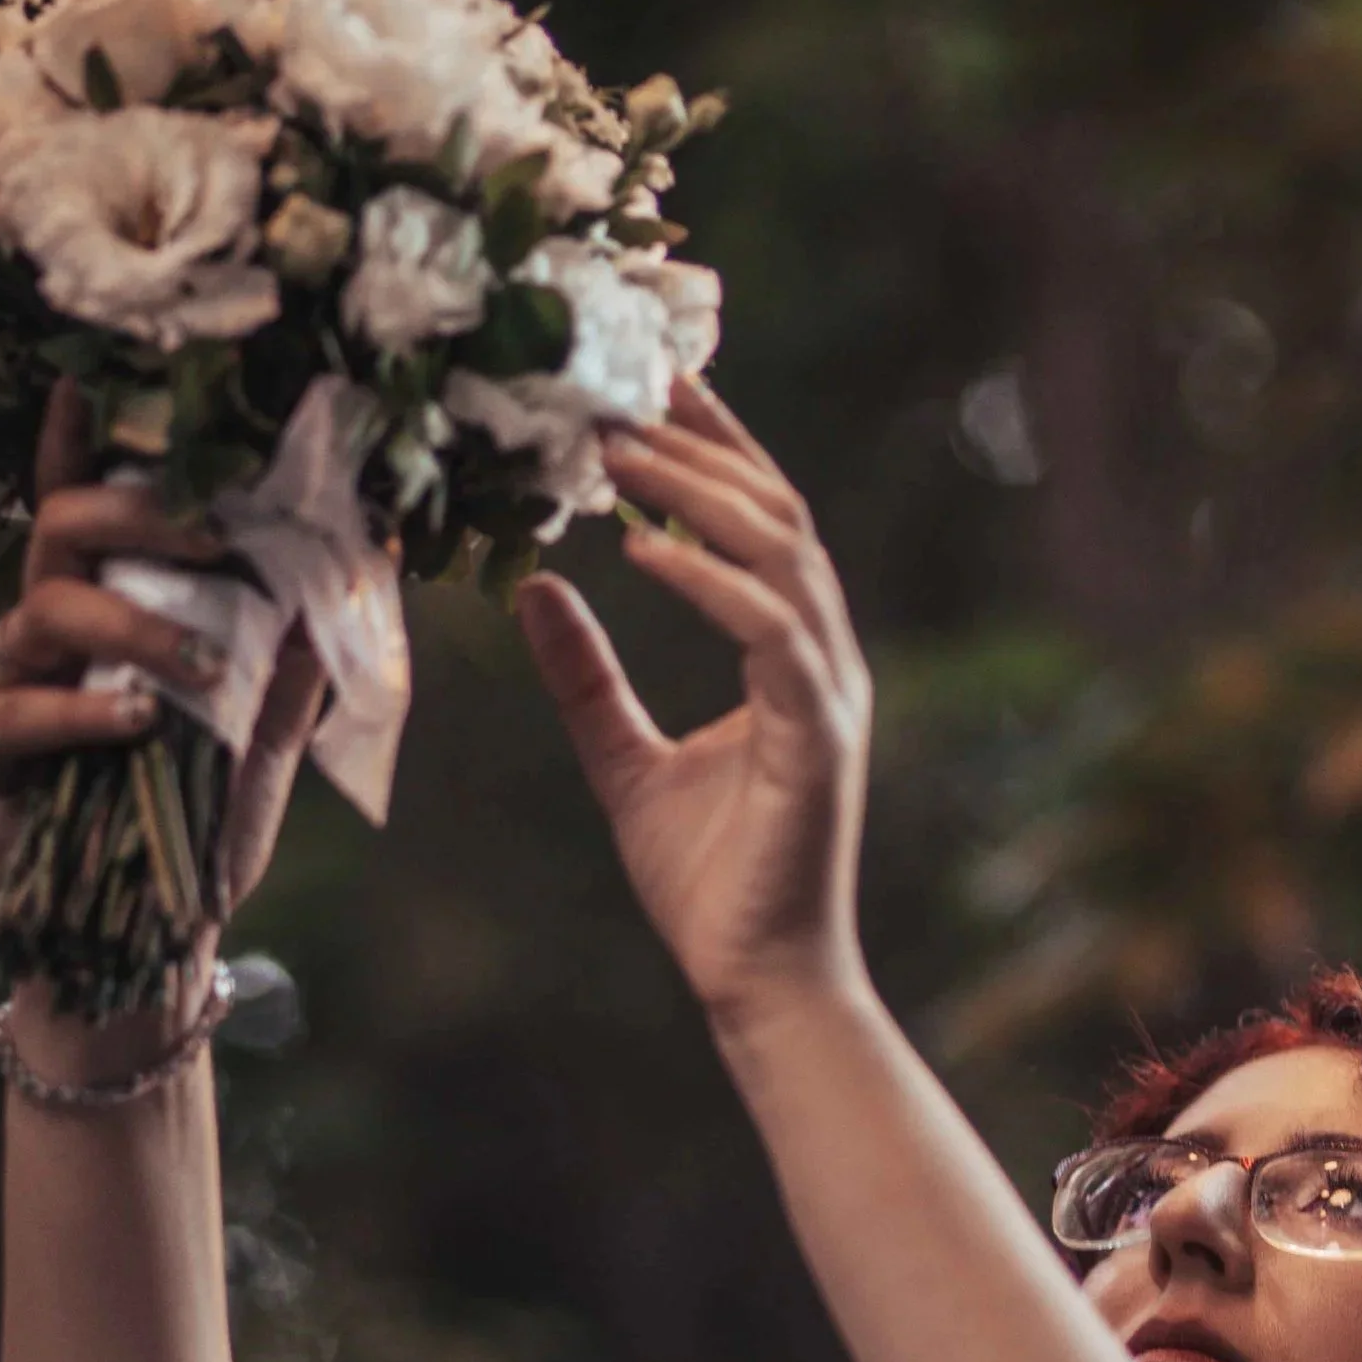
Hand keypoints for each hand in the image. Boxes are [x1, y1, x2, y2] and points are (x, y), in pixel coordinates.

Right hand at [0, 381, 327, 1083]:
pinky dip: (76, 712)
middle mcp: (44, 629)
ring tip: (199, 671)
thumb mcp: (270, 727)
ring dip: (131, 629)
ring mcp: (1, 685)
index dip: (80, 442)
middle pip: (62, 532)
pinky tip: (134, 723)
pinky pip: (10, 710)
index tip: (90, 380)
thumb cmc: (204, 816)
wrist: (161, 929)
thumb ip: (303, 648)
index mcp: (110, 606)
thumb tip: (369, 556)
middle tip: (214, 538)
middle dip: (137, 519)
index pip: (90, 506)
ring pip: (42, 611)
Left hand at [517, 383, 871, 1034]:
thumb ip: (588, 677)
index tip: (651, 379)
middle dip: (704, 443)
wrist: (756, 982)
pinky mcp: (818, 738)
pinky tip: (640, 552)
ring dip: (698, 495)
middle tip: (623, 385)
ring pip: (780, 554)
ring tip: (617, 452)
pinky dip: (708, 583)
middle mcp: (821, 658)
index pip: (758, 520)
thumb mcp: (624, 760)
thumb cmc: (711, 883)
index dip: (711, 446)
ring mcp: (828, 694)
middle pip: (776, 512)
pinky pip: (769, 632)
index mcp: (789, 655)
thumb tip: (533, 589)